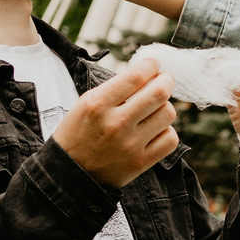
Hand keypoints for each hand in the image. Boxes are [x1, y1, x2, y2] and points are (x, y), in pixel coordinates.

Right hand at [54, 63, 178, 188]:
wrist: (69, 174)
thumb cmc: (77, 134)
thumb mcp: (85, 104)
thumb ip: (115, 89)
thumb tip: (146, 73)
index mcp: (97, 104)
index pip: (136, 76)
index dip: (151, 65)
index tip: (154, 65)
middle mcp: (116, 123)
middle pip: (159, 93)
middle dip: (167, 80)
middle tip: (165, 80)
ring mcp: (130, 145)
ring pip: (168, 114)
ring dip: (164, 107)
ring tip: (154, 109)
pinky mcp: (140, 162)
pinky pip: (170, 139)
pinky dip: (166, 131)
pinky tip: (154, 130)